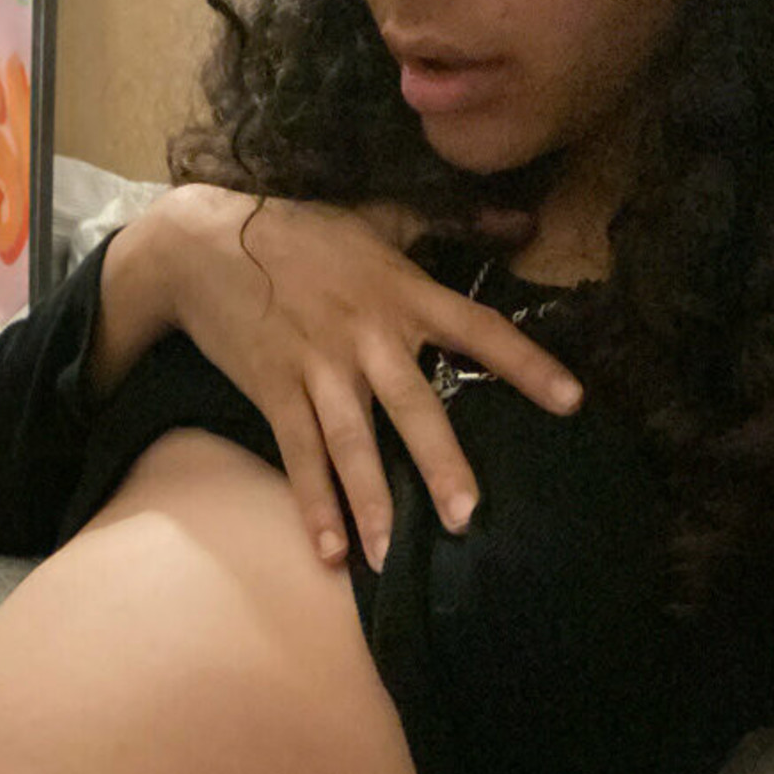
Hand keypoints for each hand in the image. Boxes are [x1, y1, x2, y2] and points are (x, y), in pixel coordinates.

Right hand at [127, 184, 584, 572]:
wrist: (201, 244)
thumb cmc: (300, 231)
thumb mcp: (380, 216)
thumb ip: (454, 223)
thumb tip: (528, 222)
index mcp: (402, 292)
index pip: (478, 328)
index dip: (525, 363)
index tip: (571, 402)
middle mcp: (366, 335)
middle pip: (411, 405)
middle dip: (440, 462)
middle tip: (467, 516)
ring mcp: (317, 367)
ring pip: (350, 442)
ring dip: (370, 500)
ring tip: (388, 557)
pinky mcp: (274, 390)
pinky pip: (298, 454)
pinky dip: (312, 503)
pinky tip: (329, 551)